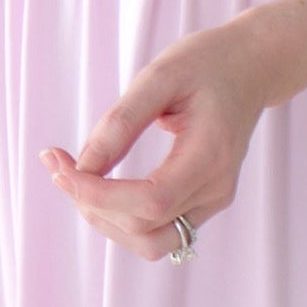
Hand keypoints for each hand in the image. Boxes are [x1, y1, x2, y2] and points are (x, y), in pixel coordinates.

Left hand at [42, 11, 283, 259]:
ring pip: (150, 243)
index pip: (151, 201)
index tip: (60, 166)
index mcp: (211, 155)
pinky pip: (157, 232)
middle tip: (58, 163)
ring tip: (75, 179)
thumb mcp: (159, 76)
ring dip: (105, 221)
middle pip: (145, 229)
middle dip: (92, 205)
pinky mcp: (202, 204)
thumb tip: (83, 166)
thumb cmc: (206, 63)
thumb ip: (121, 122)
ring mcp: (212, 201)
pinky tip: (98, 187)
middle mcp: (216, 188)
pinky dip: (120, 218)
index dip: (99, 195)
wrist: (249, 69)